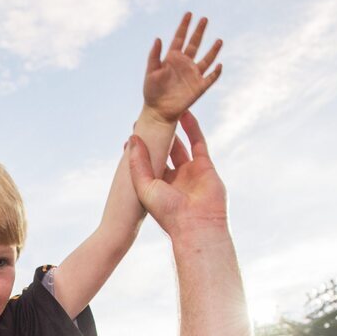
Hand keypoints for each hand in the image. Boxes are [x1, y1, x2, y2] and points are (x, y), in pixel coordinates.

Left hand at [128, 112, 226, 239]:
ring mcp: (189, 172)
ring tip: (166, 111)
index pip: (146, 163)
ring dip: (173, 130)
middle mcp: (172, 179)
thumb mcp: (144, 186)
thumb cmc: (167, 211)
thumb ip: (138, 163)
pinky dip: (192, 127)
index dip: (140, 148)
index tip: (133, 130)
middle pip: (163, 152)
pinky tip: (184, 113)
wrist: (196, 224)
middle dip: (157, 136)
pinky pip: (198, 142)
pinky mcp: (204, 165)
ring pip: (180, 145)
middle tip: (149, 116)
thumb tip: (132, 138)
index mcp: (155, 187)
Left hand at [144, 13, 221, 122]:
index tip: (189, 14)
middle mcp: (184, 64)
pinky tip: (219, 65)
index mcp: (172, 59)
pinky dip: (216, 73)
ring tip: (219, 40)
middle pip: (194, 44)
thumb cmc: (152, 93)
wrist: (158, 112)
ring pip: (206, 59)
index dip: (184, 26)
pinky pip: (210, 78)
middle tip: (204, 19)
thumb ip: (154, 56)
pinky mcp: (199, 87)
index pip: (180, 38)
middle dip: (199, 32)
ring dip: (213, 50)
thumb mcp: (151, 72)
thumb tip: (158, 38)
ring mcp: (192, 75)